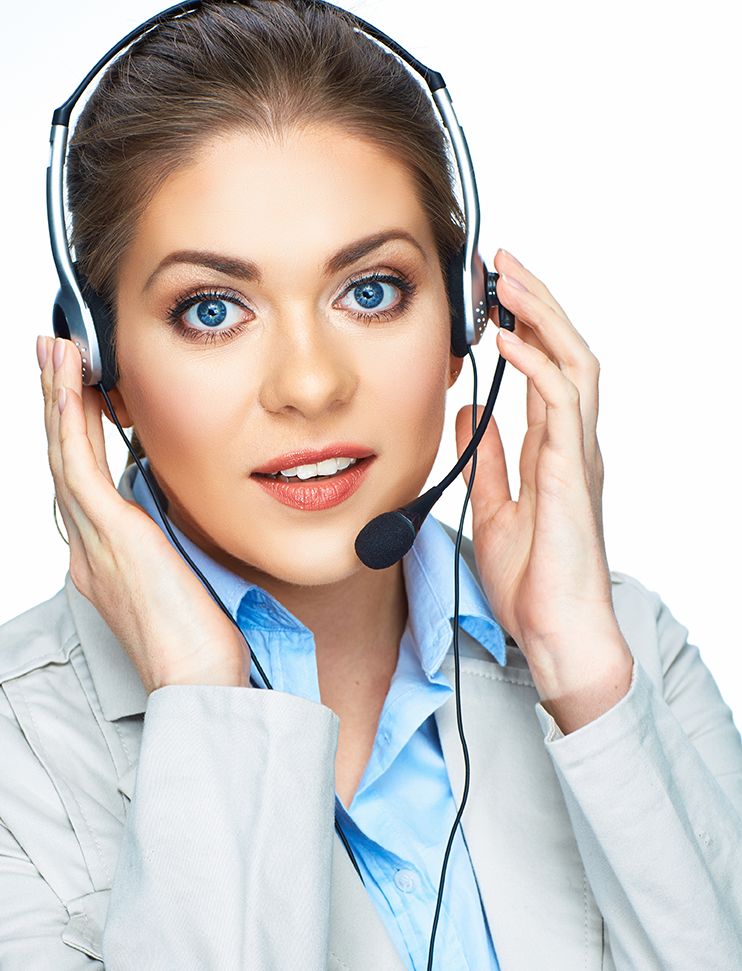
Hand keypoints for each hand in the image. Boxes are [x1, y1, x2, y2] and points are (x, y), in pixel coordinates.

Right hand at [38, 336, 250, 693]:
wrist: (198, 685)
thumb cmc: (205, 651)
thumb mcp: (192, 583)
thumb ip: (182, 546)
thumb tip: (193, 514)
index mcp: (107, 564)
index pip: (87, 485)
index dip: (80, 436)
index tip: (84, 396)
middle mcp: (89, 550)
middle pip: (65, 462)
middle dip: (59, 406)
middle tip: (53, 356)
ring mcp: (92, 542)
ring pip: (63, 454)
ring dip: (57, 396)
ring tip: (54, 348)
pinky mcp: (107, 534)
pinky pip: (76, 461)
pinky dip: (69, 414)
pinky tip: (70, 375)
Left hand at [454, 249, 632, 732]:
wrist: (555, 633)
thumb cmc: (533, 585)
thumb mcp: (495, 508)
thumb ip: (487, 459)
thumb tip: (467, 415)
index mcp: (553, 452)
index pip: (544, 370)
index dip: (523, 326)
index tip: (492, 292)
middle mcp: (572, 445)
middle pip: (565, 351)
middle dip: (535, 303)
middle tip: (501, 263)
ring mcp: (578, 456)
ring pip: (573, 363)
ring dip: (540, 318)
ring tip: (508, 281)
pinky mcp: (573, 473)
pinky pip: (561, 404)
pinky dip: (537, 366)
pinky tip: (510, 341)